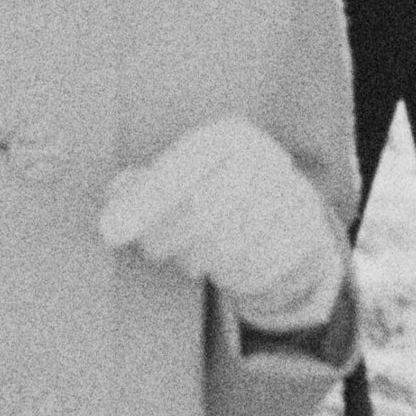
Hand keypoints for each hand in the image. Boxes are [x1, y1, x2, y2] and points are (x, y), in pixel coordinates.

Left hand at [98, 116, 346, 330]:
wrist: (284, 210)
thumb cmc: (211, 191)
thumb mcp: (179, 178)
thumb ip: (139, 190)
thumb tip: (113, 210)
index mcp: (229, 137)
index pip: (179, 169)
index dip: (142, 203)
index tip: (108, 233)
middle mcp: (266, 159)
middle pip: (203, 209)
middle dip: (168, 237)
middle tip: (155, 252)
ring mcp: (292, 196)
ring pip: (231, 245)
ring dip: (200, 261)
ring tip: (192, 260)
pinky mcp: (306, 234)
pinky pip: (259, 268)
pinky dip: (233, 278)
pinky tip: (223, 271)